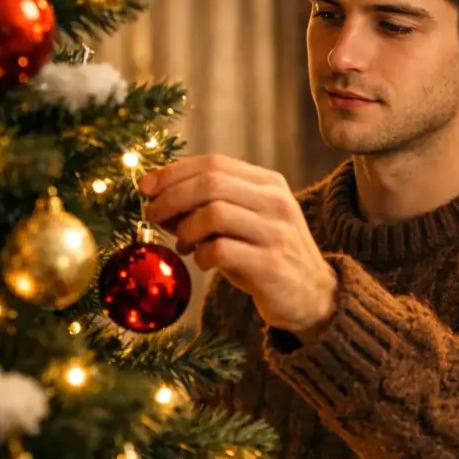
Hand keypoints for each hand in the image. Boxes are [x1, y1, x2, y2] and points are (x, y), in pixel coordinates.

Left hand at [140, 155, 337, 339]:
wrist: (313, 295)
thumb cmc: (267, 255)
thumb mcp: (246, 222)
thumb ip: (209, 206)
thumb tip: (158, 199)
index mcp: (269, 183)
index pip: (213, 163)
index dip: (173, 172)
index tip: (145, 187)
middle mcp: (276, 201)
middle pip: (210, 183)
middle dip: (171, 197)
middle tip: (153, 216)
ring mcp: (276, 232)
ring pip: (214, 213)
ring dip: (186, 229)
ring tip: (184, 244)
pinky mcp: (271, 264)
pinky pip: (221, 250)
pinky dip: (202, 256)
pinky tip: (204, 262)